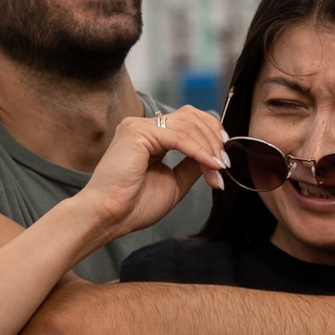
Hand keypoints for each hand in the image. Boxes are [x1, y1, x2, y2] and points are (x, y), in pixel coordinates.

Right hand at [75, 108, 226, 241]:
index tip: (225, 159)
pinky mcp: (137, 133)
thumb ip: (192, 165)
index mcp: (150, 136)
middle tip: (225, 163)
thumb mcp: (174, 181)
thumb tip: (215, 156)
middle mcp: (143, 126)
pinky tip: (211, 165)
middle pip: (191, 117)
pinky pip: (179, 137)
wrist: (109, 217)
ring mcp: (138, 127)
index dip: (212, 136)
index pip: (188, 121)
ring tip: (219, 169)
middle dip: (214, 139)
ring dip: (209, 148)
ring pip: (188, 126)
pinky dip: (199, 151)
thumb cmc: (134, 205)